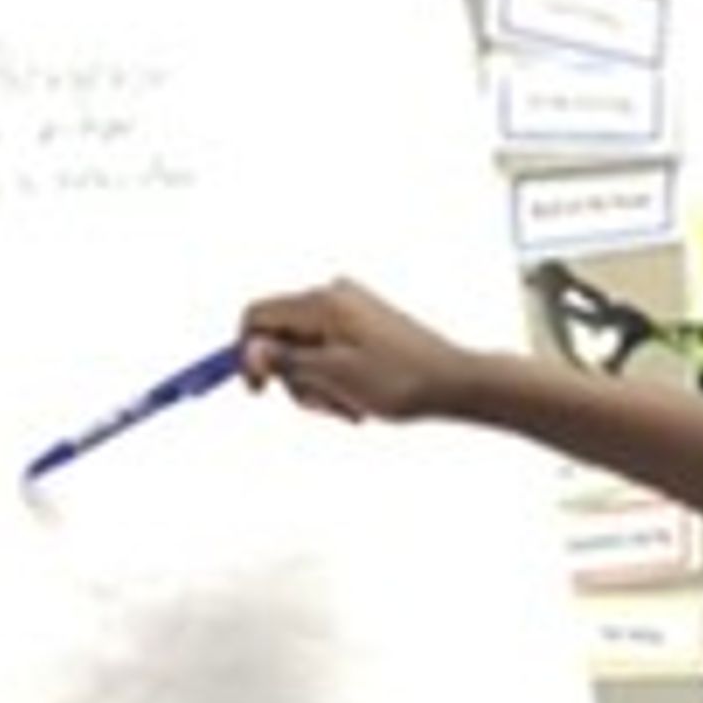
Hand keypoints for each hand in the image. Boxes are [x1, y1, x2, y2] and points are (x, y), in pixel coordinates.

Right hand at [237, 278, 473, 424]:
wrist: (455, 384)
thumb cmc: (401, 381)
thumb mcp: (336, 377)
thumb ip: (288, 362)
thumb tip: (249, 350)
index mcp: (322, 302)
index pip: (258, 315)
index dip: (247, 353)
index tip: (257, 392)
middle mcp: (333, 296)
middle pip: (281, 337)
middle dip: (296, 379)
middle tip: (329, 406)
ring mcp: (349, 309)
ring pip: (306, 352)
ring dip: (320, 387)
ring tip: (352, 406)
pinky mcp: (363, 326)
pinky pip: (330, 354)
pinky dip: (338, 381)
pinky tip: (362, 400)